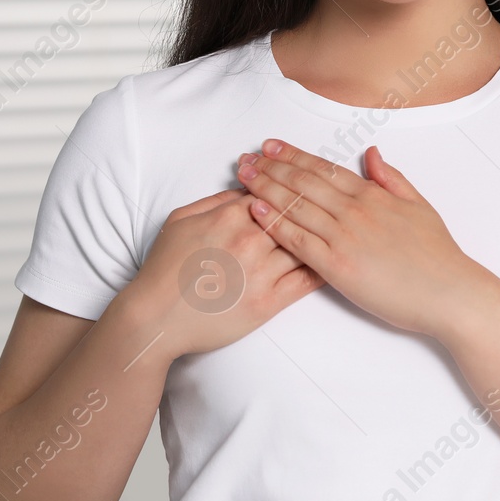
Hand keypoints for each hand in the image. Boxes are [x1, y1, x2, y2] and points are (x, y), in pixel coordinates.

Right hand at [126, 187, 324, 358]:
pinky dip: (323, 267)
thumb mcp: (180, 220)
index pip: (271, 191)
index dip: (286, 184)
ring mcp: (261, 271)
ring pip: (304, 243)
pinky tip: (336, 258)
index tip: (299, 182)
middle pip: (293, 213)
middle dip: (311, 204)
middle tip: (331, 199)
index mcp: (229, 217)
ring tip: (343, 225)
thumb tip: (245, 187)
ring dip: (323, 233)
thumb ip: (215, 200)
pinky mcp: (268, 301)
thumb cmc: (165, 269)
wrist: (156, 318)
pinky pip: (305, 280)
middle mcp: (249, 240)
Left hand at [234, 140, 497, 340]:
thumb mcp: (419, 205)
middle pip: (303, 182)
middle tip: (245, 156)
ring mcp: (344, 237)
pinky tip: (255, 208)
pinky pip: (297, 240)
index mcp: (372, 196)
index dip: (294, 155)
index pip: (324, 169)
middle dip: (270, 166)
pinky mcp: (337, 266)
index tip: (271, 146)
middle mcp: (354, 211)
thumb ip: (391, 178)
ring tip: (242, 175)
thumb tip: (371, 153)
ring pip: (295, 205)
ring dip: (265, 187)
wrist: (449, 292)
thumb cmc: (437, 256)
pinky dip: (274, 222)